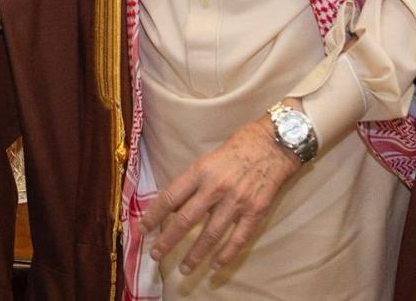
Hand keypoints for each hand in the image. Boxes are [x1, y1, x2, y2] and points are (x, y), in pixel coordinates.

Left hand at [141, 114, 301, 275]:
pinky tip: (215, 266)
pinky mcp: (255, 212)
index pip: (170, 197)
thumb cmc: (236, 149)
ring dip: (195, 255)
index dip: (154, 215)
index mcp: (200, 171)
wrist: (271, 145)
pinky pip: (238, 239)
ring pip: (211, 235)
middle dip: (168, 240)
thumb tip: (173, 206)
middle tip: (156, 255)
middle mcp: (215, 187)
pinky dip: (226, 255)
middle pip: (186, 220)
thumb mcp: (207, 159)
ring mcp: (236, 201)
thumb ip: (192, 182)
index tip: (143, 229)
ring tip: (184, 269)